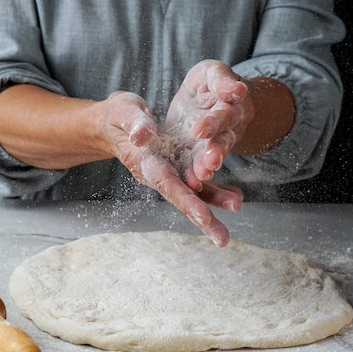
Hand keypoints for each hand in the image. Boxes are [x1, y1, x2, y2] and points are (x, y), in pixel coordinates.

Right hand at [101, 91, 240, 246]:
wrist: (115, 123)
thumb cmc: (117, 116)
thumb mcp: (123, 112)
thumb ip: (134, 123)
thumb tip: (142, 136)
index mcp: (145, 163)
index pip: (167, 184)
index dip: (185, 200)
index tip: (203, 216)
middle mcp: (158, 174)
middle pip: (183, 199)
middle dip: (203, 219)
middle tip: (222, 239)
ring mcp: (169, 173)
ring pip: (194, 193)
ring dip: (215, 205)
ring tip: (238, 211)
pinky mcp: (177, 168)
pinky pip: (198, 183)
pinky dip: (216, 192)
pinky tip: (234, 198)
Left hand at [164, 60, 253, 191]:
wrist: (206, 99)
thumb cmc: (210, 83)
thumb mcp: (212, 73)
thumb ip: (222, 80)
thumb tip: (238, 91)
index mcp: (230, 106)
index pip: (222, 114)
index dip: (212, 123)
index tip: (198, 131)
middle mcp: (228, 129)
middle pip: (223, 140)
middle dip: (216, 152)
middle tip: (209, 162)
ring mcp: (217, 145)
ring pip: (214, 157)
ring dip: (208, 167)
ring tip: (201, 177)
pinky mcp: (202, 155)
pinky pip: (201, 167)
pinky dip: (197, 177)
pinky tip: (191, 185)